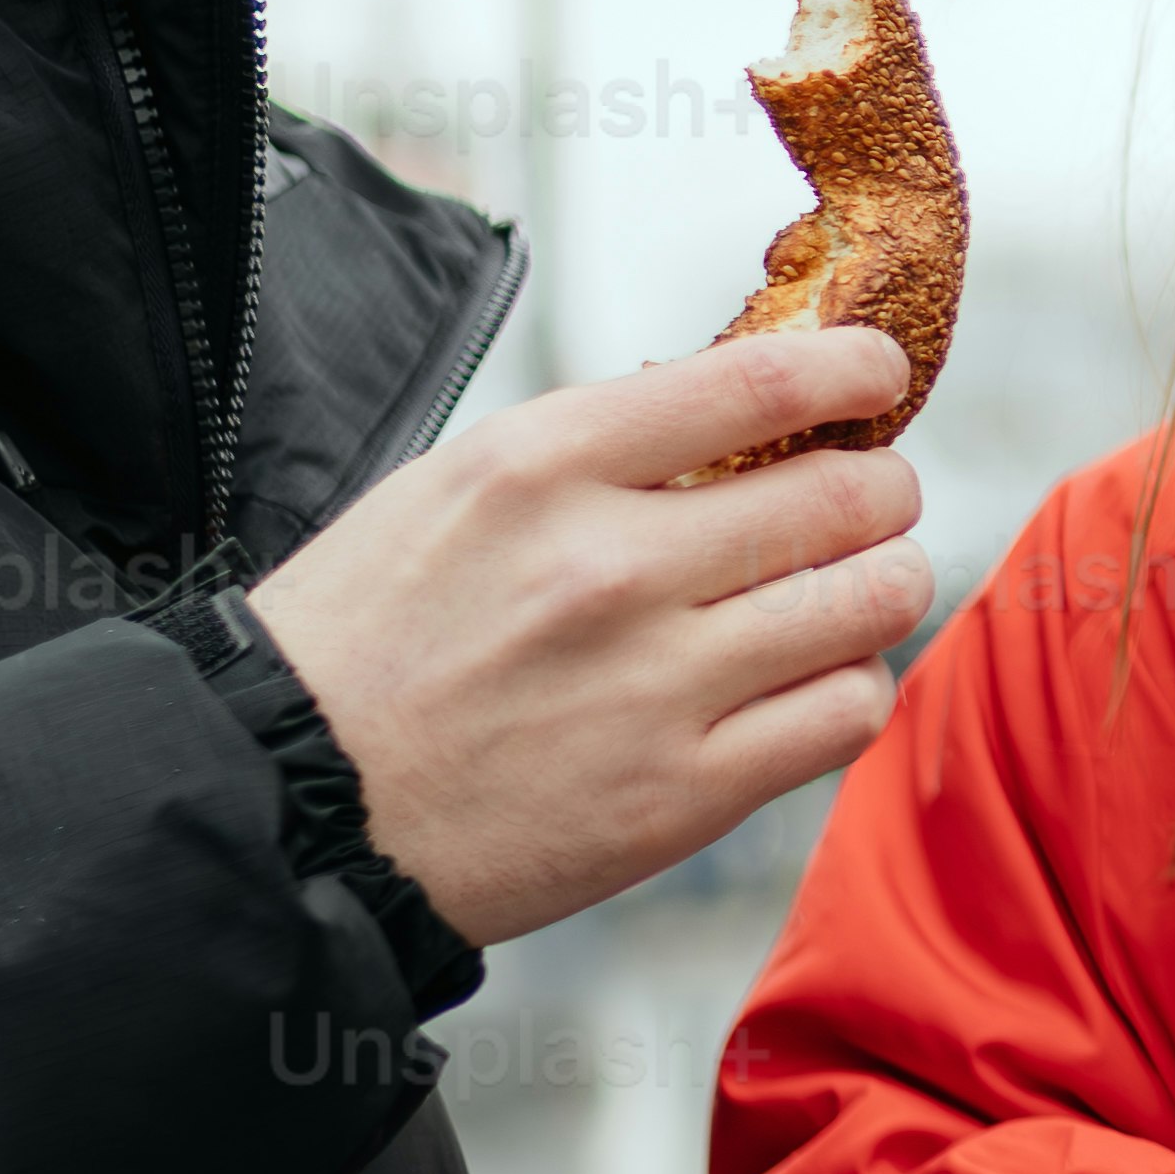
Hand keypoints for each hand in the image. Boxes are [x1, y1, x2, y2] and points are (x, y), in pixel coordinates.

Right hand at [246, 330, 930, 949]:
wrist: (289, 803)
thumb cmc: (363, 642)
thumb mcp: (451, 493)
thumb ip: (596, 455)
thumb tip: (744, 419)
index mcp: (540, 466)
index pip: (758, 382)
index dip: (852, 370)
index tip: (877, 374)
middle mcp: (610, 566)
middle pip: (844, 496)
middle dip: (883, 490)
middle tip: (872, 501)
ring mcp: (655, 685)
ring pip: (870, 602)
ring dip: (885, 583)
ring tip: (855, 587)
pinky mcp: (684, 793)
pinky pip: (846, 713)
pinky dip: (853, 686)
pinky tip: (815, 680)